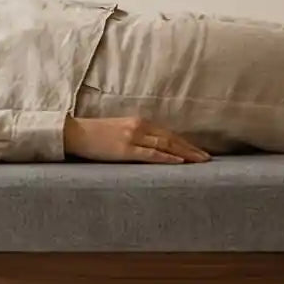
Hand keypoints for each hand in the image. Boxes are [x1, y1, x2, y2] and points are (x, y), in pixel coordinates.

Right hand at [64, 115, 211, 163]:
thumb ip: (137, 135)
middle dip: (191, 149)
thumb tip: (153, 147)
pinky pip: (150, 154)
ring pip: (165, 145)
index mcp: (139, 122)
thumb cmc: (96, 134)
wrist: (76, 133)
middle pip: (171, 139)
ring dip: (185, 154)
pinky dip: (166, 157)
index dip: (185, 143)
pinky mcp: (125, 150)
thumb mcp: (120, 129)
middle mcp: (140, 127)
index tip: (199, 151)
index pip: (169, 133)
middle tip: (208, 158)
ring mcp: (133, 138)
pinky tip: (179, 161)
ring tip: (200, 161)